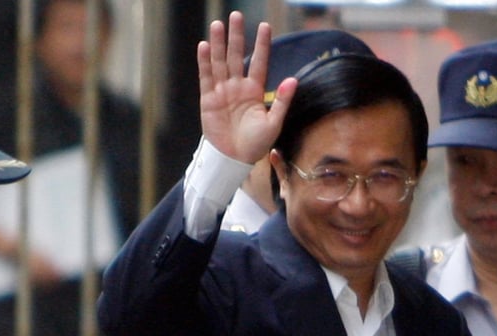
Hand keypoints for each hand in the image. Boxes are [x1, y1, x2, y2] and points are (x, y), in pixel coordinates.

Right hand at [196, 12, 295, 164]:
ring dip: (218, 44)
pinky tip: (204, 46)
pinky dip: (205, 62)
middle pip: (236, 56)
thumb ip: (281, 101)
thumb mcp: (274, 123)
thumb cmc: (256, 145)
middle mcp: (238, 87)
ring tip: (218, 24)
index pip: (258, 62)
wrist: (235, 159)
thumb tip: (293, 80)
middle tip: (236, 15)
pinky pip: (206, 77)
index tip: (265, 26)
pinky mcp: (209, 99)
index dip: (261, 45)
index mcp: (255, 91)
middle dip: (236, 36)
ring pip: (220, 62)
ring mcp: (222, 91)